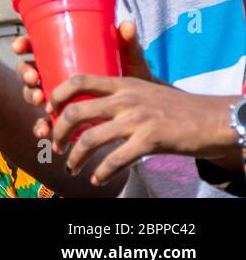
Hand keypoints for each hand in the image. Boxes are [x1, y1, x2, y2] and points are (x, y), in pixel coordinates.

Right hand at [14, 19, 150, 138]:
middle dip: (25, 74)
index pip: (36, 45)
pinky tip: (43, 131)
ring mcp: (58, 95)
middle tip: (34, 79)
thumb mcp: (129, 58)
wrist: (144, 107)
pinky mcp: (64, 116)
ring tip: (39, 102)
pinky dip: (41, 126)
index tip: (20, 47)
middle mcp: (55, 73)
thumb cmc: (131, 75)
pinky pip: (45, 121)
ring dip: (30, 97)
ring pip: (33, 94)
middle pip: (29, 70)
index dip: (23, 45)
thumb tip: (127, 25)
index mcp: (64, 54)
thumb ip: (127, 43)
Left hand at [47, 78, 240, 186]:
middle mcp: (125, 99)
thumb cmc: (176, 106)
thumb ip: (120, 89)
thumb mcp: (146, 86)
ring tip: (71, 166)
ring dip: (75, 156)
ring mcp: (137, 120)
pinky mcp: (150, 140)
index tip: (47, 109)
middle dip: (57, 131)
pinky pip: (116, 159)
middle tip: (54, 144)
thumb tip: (91, 95)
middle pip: (75, 113)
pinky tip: (97, 179)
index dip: (56, 94)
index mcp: (122, 84)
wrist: (212, 119)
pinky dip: (102, 172)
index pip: (78, 80)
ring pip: (90, 139)